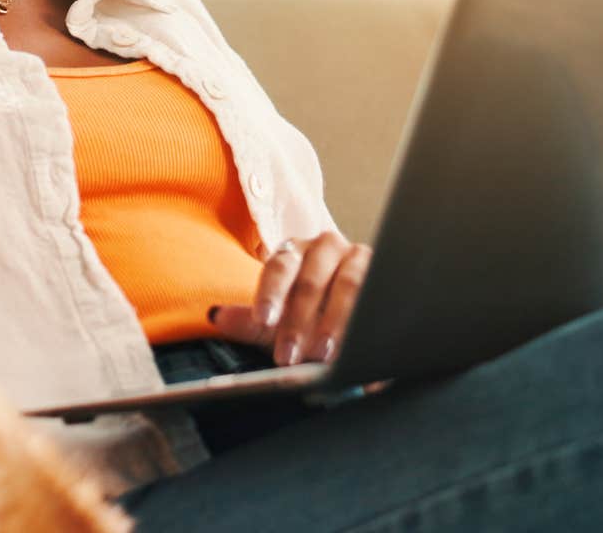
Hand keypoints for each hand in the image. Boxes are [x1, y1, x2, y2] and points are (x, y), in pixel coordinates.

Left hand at [207, 231, 371, 366]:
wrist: (352, 311)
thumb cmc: (308, 314)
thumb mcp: (278, 319)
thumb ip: (248, 320)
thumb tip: (215, 317)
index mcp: (293, 251)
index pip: (278, 268)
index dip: (270, 295)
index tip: (264, 321)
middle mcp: (327, 247)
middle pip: (311, 280)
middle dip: (299, 321)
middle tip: (289, 356)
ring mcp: (360, 257)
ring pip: (349, 285)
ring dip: (337, 322)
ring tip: (325, 353)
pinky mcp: (388, 273)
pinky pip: (380, 294)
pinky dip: (371, 322)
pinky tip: (363, 350)